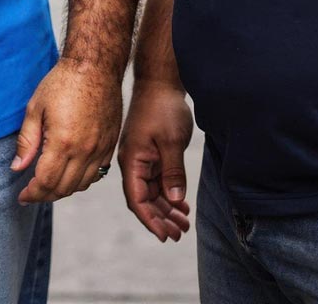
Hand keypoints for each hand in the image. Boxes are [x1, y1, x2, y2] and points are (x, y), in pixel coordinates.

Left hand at [12, 58, 121, 202]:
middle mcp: (84, 150)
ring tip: (49, 185)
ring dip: (63, 190)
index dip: (32, 194)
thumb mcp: (35, 108)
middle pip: (63, 189)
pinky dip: (82, 180)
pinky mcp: (110, 144)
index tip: (22, 196)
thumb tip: (18, 168)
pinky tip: (70, 173)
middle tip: (32, 192)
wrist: (95, 66)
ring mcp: (100, 149)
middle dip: (44, 195)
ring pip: (81, 185)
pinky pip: (97, 174)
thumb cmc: (63, 82)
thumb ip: (26, 141)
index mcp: (63, 142)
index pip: (46, 182)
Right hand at [119, 78, 192, 240]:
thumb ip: (172, 172)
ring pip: (152, 192)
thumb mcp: (171, 141)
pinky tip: (182, 204)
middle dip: (161, 219)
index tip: (166, 236)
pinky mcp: (150, 153)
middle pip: (144, 200)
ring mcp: (141, 158)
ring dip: (166, 208)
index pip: (137, 200)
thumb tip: (173, 200)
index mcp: (132, 161)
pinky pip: (157, 180)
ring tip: (184, 224)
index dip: (151, 220)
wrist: (159, 81)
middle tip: (180, 234)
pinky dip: (169, 193)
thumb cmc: (163, 107)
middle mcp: (133, 163)